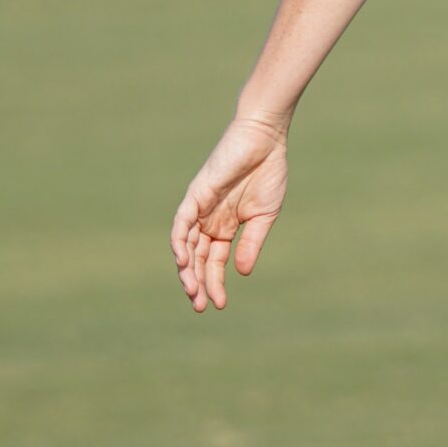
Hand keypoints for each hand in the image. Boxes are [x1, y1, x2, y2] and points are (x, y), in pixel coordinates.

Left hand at [170, 115, 289, 312]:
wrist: (265, 140)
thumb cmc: (268, 173)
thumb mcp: (263, 216)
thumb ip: (252, 243)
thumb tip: (243, 273)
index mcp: (225, 227)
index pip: (213, 262)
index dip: (215, 283)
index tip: (220, 304)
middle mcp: (208, 221)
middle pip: (196, 258)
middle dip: (197, 283)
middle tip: (200, 306)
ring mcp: (200, 209)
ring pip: (186, 245)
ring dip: (187, 269)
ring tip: (192, 291)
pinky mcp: (196, 195)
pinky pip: (181, 222)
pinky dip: (179, 241)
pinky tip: (184, 261)